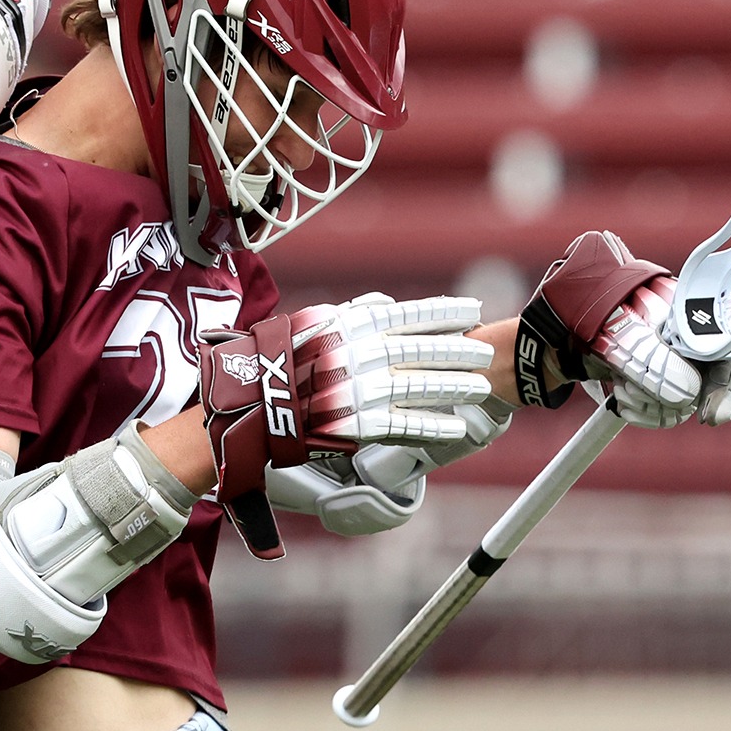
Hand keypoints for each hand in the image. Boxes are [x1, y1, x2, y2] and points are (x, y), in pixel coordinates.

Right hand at [201, 293, 491, 554]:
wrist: (246, 402)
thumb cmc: (275, 359)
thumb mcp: (311, 323)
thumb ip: (352, 314)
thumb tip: (385, 304)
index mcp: (350, 325)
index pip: (410, 314)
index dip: (445, 314)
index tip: (471, 312)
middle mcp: (360, 353)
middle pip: (423, 350)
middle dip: (458, 352)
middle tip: (484, 353)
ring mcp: (361, 389)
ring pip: (421, 386)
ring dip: (454, 387)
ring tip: (479, 389)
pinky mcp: (356, 424)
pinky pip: (405, 423)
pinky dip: (433, 424)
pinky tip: (456, 425)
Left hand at [519, 231, 730, 427]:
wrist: (555, 328)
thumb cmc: (594, 317)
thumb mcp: (626, 337)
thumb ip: (658, 363)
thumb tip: (689, 397)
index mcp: (693, 317)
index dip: (729, 387)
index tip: (711, 417)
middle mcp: (690, 340)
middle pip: (709, 385)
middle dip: (674, 399)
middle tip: (636, 398)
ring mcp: (674, 360)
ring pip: (685, 402)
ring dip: (652, 405)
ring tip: (621, 392)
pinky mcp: (656, 379)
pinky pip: (665, 409)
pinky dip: (644, 411)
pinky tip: (619, 401)